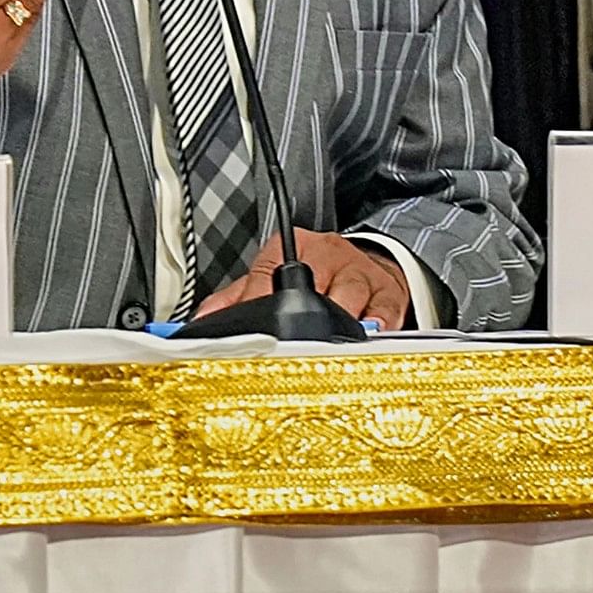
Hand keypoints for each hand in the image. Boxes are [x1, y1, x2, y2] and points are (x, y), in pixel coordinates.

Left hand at [196, 230, 411, 328]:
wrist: (372, 263)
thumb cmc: (319, 274)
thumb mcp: (275, 275)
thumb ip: (238, 297)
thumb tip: (203, 319)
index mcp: (293, 248)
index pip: (268, 273)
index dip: (255, 302)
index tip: (248, 331)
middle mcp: (327, 255)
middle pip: (310, 286)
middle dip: (299, 317)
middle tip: (287, 342)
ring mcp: (359, 271)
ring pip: (348, 296)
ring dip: (337, 323)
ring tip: (329, 343)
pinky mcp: (388, 290)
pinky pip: (384, 308)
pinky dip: (377, 324)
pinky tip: (370, 334)